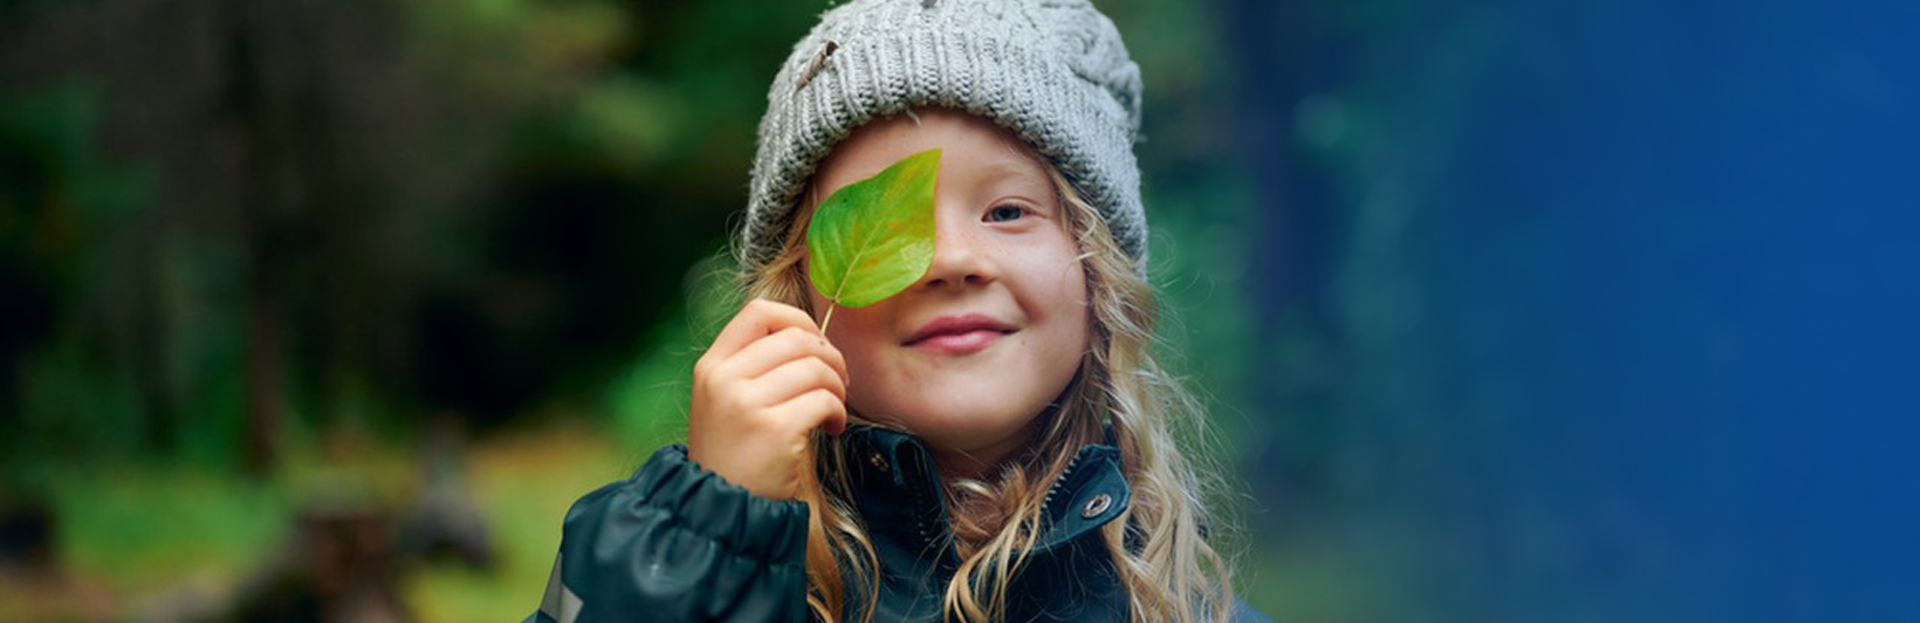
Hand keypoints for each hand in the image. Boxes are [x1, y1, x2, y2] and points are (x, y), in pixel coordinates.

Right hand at [687, 299, 849, 500]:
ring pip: (816, 368)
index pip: (759, 312)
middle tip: (838, 381)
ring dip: (838, 386)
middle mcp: (724, 379)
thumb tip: (809, 336)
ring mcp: (747, 404)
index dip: (797, 318)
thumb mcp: (724, 401)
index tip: (815, 344)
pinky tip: (832, 428)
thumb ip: (753, 367)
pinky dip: (839, 412)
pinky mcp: (775, 430)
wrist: (720, 509)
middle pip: (796, 338)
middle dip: (830, 356)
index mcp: (711, 366)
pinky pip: (825, 400)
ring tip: (833, 409)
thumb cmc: (735, 454)